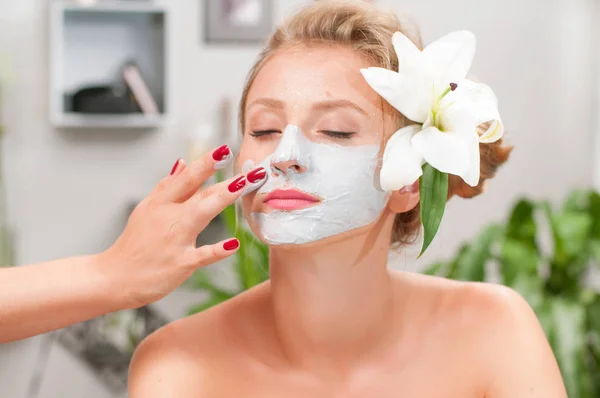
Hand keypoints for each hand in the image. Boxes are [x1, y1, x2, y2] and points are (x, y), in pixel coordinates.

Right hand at [97, 145, 267, 307]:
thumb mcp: (145, 209)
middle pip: (200, 193)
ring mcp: (174, 240)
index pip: (186, 178)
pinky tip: (234, 244)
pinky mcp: (179, 263)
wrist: (113, 277)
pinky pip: (201, 255)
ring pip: (201, 214)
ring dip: (222, 199)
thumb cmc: (134, 244)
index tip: (225, 149)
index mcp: (161, 203)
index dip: (206, 163)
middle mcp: (168, 217)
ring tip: (243, 186)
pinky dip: (217, 250)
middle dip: (226, 180)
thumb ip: (166, 187)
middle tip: (253, 169)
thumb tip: (182, 162)